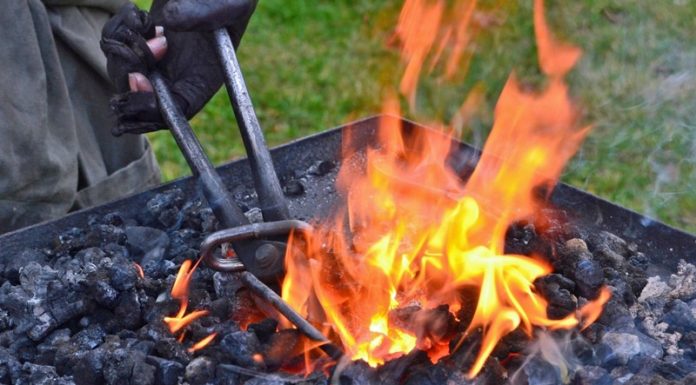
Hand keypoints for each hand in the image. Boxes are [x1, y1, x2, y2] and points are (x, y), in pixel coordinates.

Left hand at [100, 0, 256, 135]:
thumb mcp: (232, 6)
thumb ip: (206, 15)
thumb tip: (169, 21)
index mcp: (203, 79)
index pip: (174, 112)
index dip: (151, 108)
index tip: (139, 80)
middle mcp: (178, 75)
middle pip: (139, 97)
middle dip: (129, 73)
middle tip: (142, 41)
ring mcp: (158, 58)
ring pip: (121, 71)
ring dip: (123, 48)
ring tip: (144, 22)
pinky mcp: (141, 39)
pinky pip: (114, 46)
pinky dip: (118, 31)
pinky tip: (138, 14)